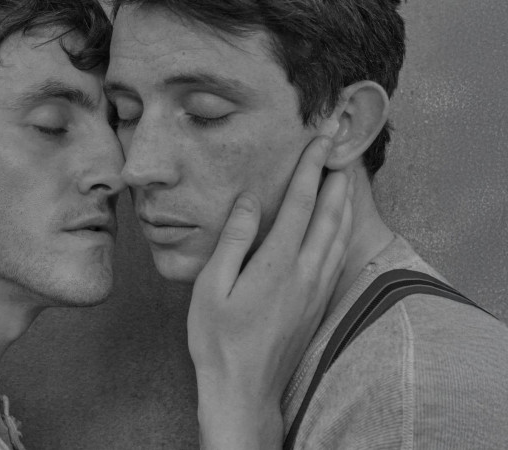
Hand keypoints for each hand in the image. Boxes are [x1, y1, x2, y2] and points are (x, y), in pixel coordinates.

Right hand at [188, 136, 353, 448]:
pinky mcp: (317, 305)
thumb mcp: (211, 286)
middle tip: (342, 149)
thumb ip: (234, 240)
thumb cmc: (218, 339)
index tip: (320, 140)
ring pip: (340, 236)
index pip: (300, 204)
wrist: (243, 389)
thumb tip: (249, 201)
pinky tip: (342, 226)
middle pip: (330, 215)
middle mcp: (304, 273)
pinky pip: (339, 257)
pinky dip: (344, 231)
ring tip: (347, 179)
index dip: (311, 168)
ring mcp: (315, 290)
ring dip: (346, 203)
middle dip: (336, 178)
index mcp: (276, 264)